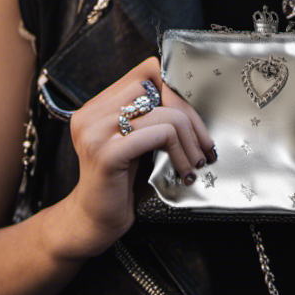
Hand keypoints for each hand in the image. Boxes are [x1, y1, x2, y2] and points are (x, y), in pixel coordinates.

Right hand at [55, 57, 214, 257]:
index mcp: (97, 105)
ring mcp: (96, 132)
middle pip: (157, 88)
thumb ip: (149, 116)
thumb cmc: (119, 182)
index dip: (174, 89)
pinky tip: (184, 170)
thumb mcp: (134, 140)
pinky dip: (180, 151)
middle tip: (202, 143)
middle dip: (188, 114)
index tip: (190, 117)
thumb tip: (189, 99)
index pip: (146, 71)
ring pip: (163, 114)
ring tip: (196, 160)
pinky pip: (159, 135)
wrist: (93, 222)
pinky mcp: (107, 154)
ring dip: (189, 139)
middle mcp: (92, 113)